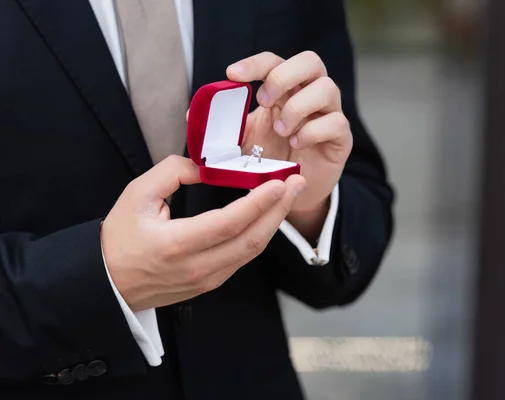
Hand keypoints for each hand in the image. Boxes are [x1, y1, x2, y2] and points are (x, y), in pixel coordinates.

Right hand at [101, 155, 304, 310]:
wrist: (109, 283)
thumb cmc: (120, 239)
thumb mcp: (137, 195)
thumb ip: (172, 172)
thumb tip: (208, 167)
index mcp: (176, 244)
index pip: (229, 224)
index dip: (259, 203)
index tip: (280, 182)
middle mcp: (197, 267)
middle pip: (251, 240)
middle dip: (279, 210)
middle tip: (296, 183)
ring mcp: (206, 279)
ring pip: (252, 252)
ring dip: (274, 222)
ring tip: (288, 195)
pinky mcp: (211, 283)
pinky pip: (243, 258)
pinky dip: (260, 234)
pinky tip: (268, 216)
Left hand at [226, 51, 352, 239]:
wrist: (289, 193)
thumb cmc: (268, 161)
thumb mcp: (240, 144)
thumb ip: (220, 130)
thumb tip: (193, 116)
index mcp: (284, 90)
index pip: (274, 62)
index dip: (256, 64)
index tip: (234, 75)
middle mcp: (310, 95)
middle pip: (310, 62)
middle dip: (284, 77)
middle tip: (264, 101)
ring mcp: (328, 114)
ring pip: (327, 89)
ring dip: (298, 107)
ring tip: (281, 131)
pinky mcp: (341, 138)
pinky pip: (336, 122)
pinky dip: (313, 131)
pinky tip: (297, 145)